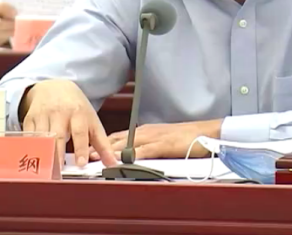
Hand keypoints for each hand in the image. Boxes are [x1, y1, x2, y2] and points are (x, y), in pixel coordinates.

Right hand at [20, 79, 113, 167]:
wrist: (54, 87)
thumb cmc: (75, 107)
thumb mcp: (91, 120)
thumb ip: (102, 143)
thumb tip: (112, 162)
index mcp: (78, 113)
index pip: (80, 132)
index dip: (80, 149)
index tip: (81, 164)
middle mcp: (59, 113)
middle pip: (58, 137)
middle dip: (58, 155)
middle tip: (60, 173)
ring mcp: (43, 115)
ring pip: (41, 138)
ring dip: (44, 155)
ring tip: (46, 171)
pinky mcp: (30, 119)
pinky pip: (28, 137)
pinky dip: (30, 149)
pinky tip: (32, 160)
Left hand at [92, 119, 222, 161]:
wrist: (205, 131)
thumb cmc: (186, 137)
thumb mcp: (161, 139)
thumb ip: (146, 145)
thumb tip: (131, 153)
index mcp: (145, 130)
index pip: (118, 135)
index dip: (102, 142)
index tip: (88, 149)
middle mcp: (146, 132)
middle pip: (118, 139)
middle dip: (101, 146)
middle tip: (86, 155)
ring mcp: (154, 137)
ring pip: (127, 144)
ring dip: (110, 151)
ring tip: (96, 158)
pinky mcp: (163, 145)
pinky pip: (144, 150)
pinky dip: (132, 155)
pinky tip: (122, 161)